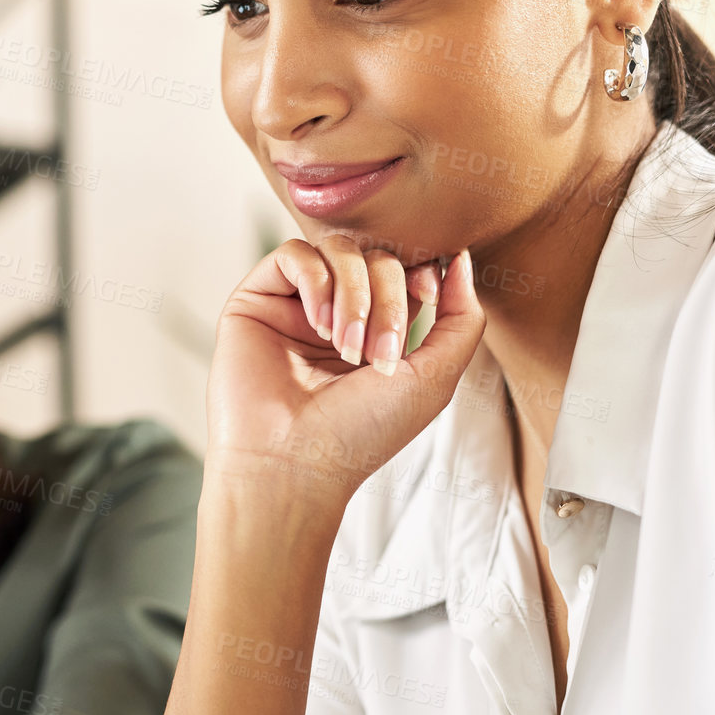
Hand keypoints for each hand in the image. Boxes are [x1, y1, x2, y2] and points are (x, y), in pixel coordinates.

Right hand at [206, 238, 484, 496]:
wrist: (294, 463)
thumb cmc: (361, 434)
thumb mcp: (434, 377)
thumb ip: (460, 318)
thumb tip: (459, 258)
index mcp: (374, 332)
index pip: (403, 271)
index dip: (420, 272)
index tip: (428, 297)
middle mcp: (333, 315)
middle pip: (376, 257)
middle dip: (389, 297)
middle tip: (378, 354)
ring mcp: (293, 306)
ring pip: (337, 251)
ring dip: (355, 293)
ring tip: (345, 346)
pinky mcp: (255, 301)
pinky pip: (292, 255)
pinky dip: (316, 282)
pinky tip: (317, 325)